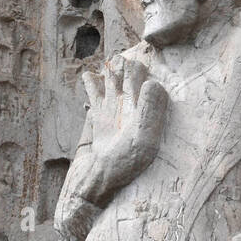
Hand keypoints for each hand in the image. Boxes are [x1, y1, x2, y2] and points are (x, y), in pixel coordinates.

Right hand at [76, 56, 167, 202]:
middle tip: (118, 60)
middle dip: (126, 65)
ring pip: (112, 80)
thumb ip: (150, 111)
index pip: (144, 79)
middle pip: (129, 76)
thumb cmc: (125, 163)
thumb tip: (152, 82)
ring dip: (110, 70)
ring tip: (111, 61)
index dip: (140, 68)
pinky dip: (90, 83)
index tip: (133, 64)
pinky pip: (95, 94)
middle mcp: (129, 106)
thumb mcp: (143, 138)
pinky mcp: (98, 118)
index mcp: (143, 108)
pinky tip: (88, 76)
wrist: (101, 180)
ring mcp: (113, 110)